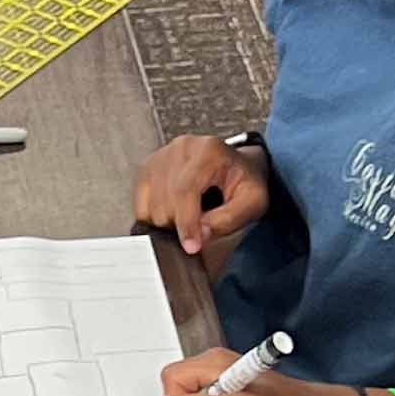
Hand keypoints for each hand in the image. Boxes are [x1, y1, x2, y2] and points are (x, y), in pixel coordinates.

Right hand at [133, 136, 270, 256]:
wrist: (236, 167)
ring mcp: (160, 157)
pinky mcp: (146, 169)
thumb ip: (230, 218)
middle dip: (181, 225)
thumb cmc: (244, 182)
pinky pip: (140, 206)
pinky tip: (175, 212)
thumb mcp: (254, 202)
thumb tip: (201, 233)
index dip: (186, 223)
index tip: (191, 246)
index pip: (185, 190)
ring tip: (190, 216)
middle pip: (165, 202)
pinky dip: (155, 218)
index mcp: (208, 150)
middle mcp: (180, 148)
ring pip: (149, 207)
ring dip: (168, 222)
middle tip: (201, 226)